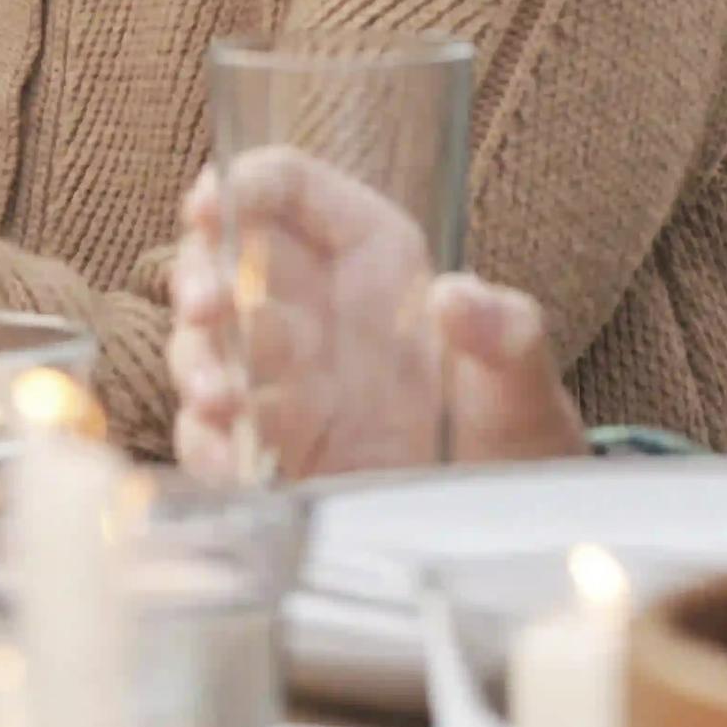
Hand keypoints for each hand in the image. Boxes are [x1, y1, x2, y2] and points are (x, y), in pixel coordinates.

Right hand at [170, 159, 586, 480]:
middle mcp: (311, 310)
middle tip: (208, 308)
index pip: (289, 190)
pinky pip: (210, 434)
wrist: (508, 541)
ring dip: (199, 364)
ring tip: (223, 398)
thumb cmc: (517, 444)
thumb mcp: (526, 391)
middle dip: (200, 277)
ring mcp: (278, 380)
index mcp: (369, 262)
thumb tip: (457, 298)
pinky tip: (235, 464)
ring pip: (204, 344)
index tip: (210, 208)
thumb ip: (507, 335)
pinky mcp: (262, 448)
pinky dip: (211, 446)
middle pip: (222, 260)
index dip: (242, 185)